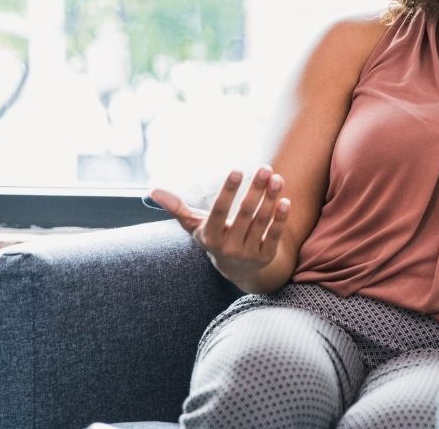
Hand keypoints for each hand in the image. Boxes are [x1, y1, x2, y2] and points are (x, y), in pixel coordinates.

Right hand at [149, 166, 290, 282]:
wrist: (238, 271)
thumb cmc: (216, 239)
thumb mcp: (196, 227)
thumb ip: (178, 209)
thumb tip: (153, 191)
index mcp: (210, 237)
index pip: (219, 211)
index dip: (228, 191)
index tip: (236, 170)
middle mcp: (228, 247)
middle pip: (245, 214)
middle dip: (255, 190)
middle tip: (264, 168)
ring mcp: (248, 253)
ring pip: (261, 222)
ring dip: (270, 198)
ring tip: (276, 178)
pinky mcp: (265, 256)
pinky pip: (274, 235)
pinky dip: (280, 218)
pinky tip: (285, 200)